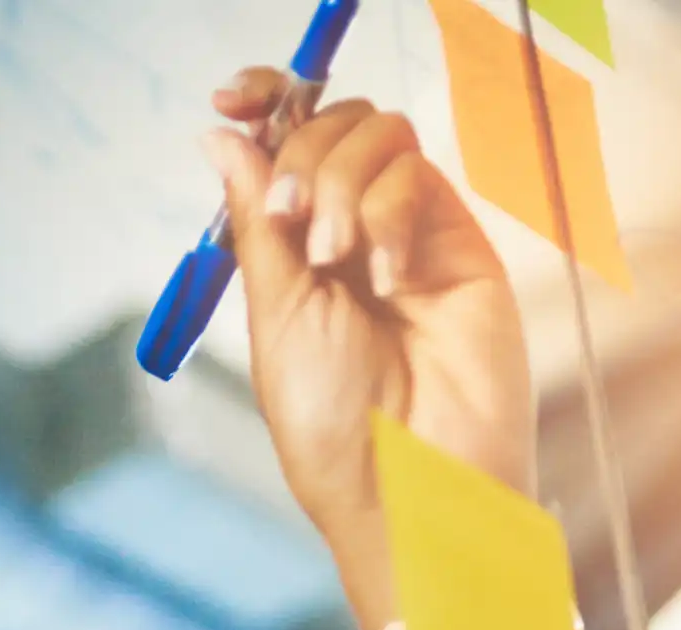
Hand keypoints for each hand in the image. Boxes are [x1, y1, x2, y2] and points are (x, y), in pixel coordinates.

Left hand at [205, 69, 534, 625]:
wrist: (409, 480)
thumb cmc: (332, 422)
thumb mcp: (275, 311)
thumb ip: (258, 216)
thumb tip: (222, 134)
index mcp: (291, 250)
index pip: (277, 145)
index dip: (260, 105)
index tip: (231, 99)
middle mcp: (347, 231)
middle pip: (327, 126)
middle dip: (299, 158)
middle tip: (297, 230)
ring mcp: (406, 232)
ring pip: (375, 135)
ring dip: (339, 187)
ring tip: (338, 262)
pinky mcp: (458, 242)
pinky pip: (417, 174)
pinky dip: (389, 216)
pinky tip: (390, 281)